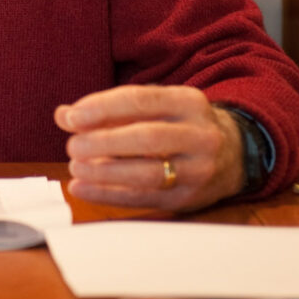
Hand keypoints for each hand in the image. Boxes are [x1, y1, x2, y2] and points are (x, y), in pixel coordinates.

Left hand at [54, 85, 244, 210]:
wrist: (235, 152)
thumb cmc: (179, 124)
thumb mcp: (154, 105)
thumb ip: (108, 109)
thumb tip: (63, 115)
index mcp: (187, 101)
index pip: (141, 100)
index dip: (102, 108)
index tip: (71, 118)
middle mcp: (198, 134)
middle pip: (147, 137)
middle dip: (103, 142)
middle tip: (72, 146)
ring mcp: (198, 169)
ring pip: (148, 172)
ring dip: (105, 172)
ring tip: (76, 167)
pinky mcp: (189, 198)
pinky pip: (145, 199)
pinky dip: (109, 195)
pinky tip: (83, 189)